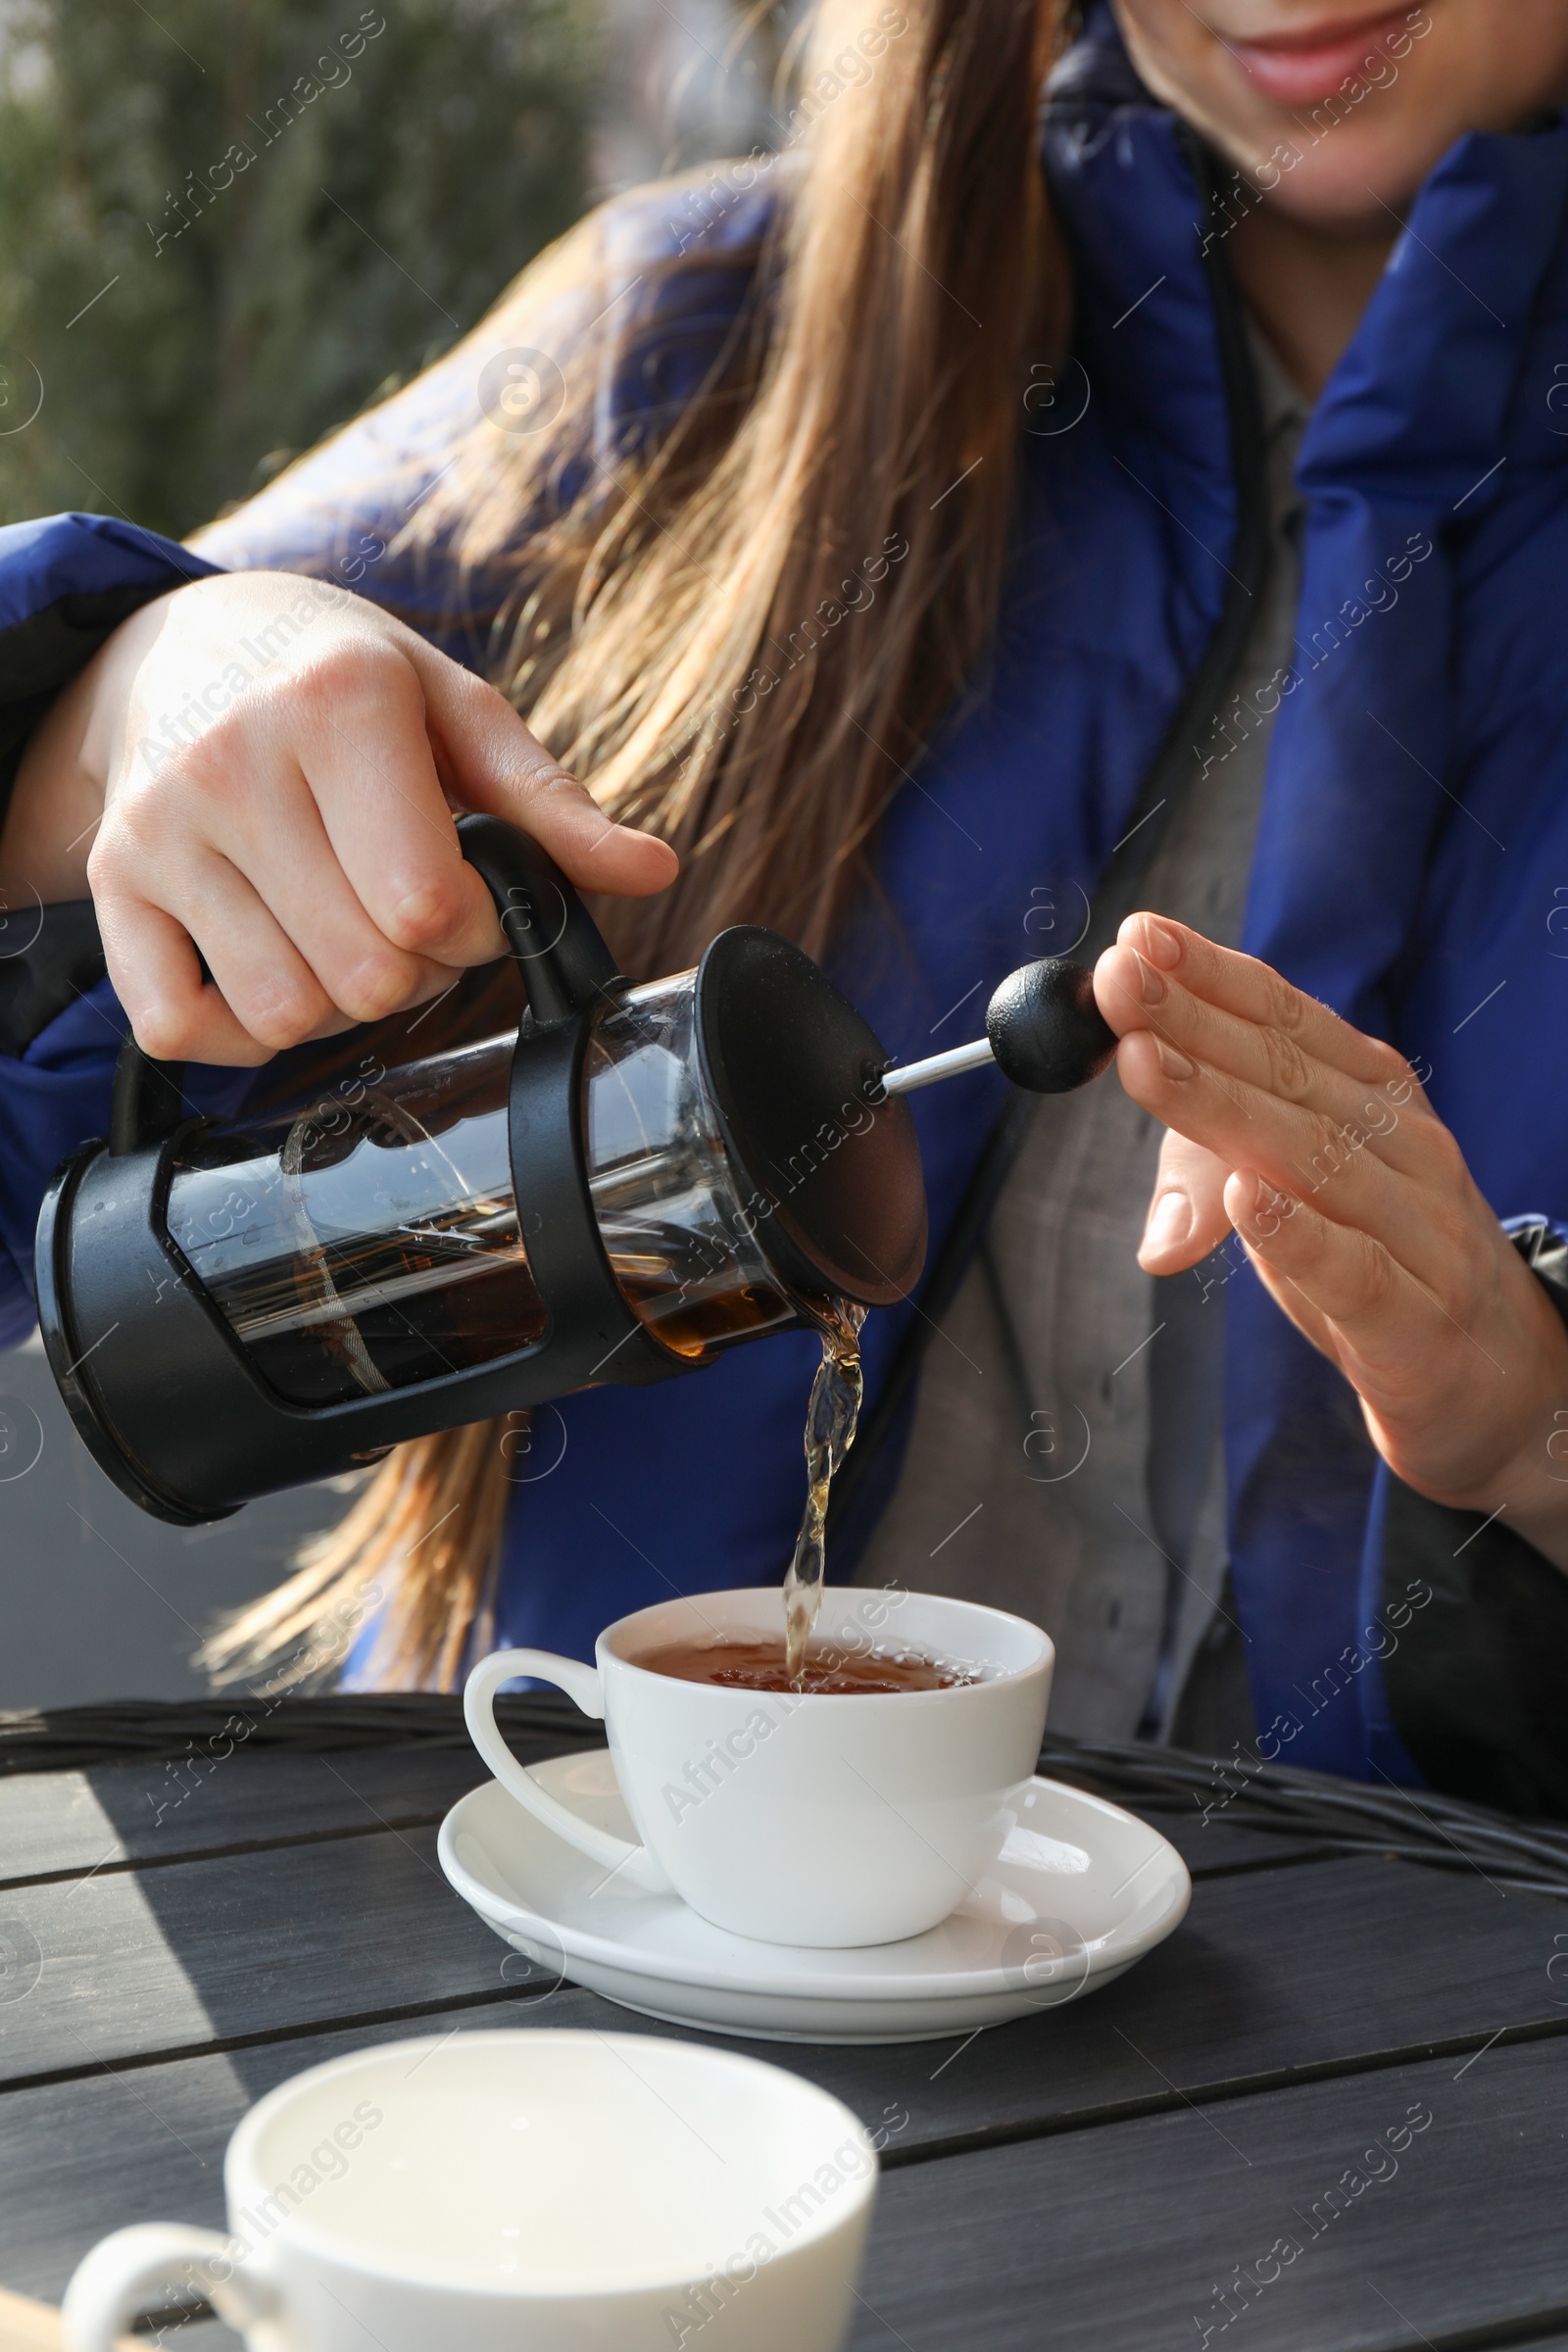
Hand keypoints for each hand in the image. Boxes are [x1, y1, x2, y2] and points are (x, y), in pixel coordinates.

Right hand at [0, 571, 676, 1064]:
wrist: (185, 644)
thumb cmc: (341, 680)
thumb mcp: (455, 708)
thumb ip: (550, 803)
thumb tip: (652, 870)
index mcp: (337, 703)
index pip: (428, 906)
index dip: (476, 931)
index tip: (470, 895)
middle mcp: (233, 761)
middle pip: (366, 974)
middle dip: (416, 970)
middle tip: (407, 913)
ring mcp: (161, 829)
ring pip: (284, 1014)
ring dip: (337, 1004)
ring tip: (342, 929)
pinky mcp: (111, 882)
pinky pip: (179, 1027)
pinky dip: (238, 1035)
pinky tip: (271, 970)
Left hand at [1095, 913, 1567, 1571]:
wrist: (1495, 1379)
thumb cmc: (1375, 1268)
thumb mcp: (1286, 1200)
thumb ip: (1206, 1179)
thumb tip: (1145, 1232)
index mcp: (1371, 1096)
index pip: (1287, 1019)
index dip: (1211, 976)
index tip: (1135, 938)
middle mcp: (1402, 1145)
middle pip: (1289, 1073)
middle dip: (1196, 1021)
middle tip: (1120, 980)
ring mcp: (1418, 1229)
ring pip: (1314, 1154)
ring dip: (1222, 1101)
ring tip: (1144, 1060)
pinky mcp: (1417, 1321)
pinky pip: (1355, 1269)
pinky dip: (1300, 1232)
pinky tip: (1249, 1194)